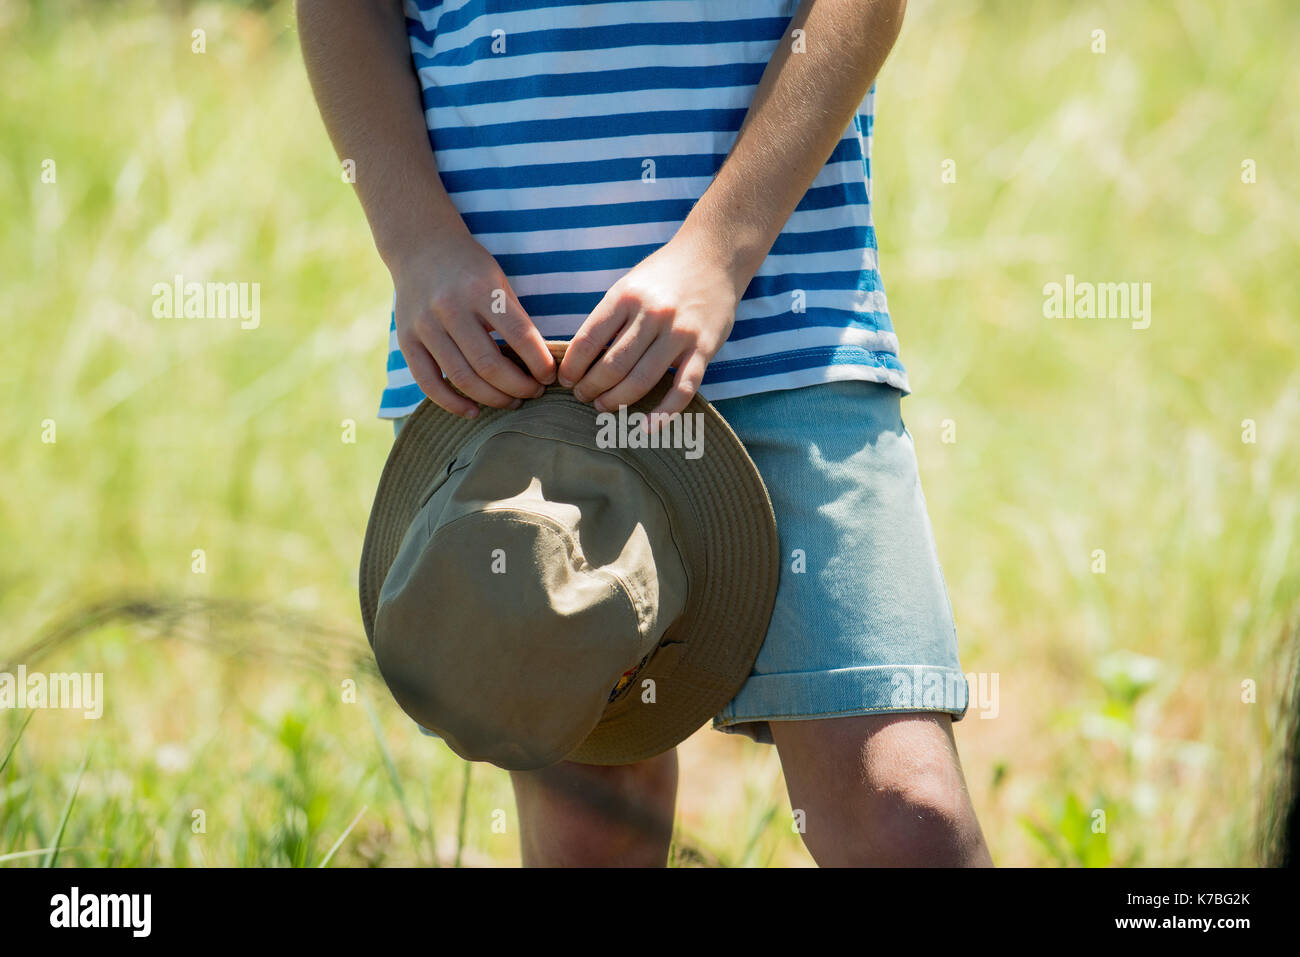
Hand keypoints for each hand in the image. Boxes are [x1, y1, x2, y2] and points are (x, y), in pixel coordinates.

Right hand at [391, 233, 555, 417]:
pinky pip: (429, 383)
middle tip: (534, 393)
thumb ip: (516, 319)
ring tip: (512, 402)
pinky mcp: (406, 340)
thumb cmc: (470, 269)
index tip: (550, 377)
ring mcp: (425, 325)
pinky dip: (453, 403)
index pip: (520, 335)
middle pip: (490, 365)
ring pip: (462, 378)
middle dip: (519, 387)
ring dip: (493, 399)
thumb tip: (540, 367)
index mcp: (481, 289)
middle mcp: (450, 307)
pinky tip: (474, 411)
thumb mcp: (499, 281)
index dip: (540, 363)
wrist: (420, 246)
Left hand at [558, 232, 742, 421]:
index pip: (587, 341)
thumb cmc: (664, 274)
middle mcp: (652, 314)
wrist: (715, 255)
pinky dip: (664, 413)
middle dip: (590, 387)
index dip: (571, 367)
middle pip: (612, 365)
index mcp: (626, 296)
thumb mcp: (629, 285)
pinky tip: (647, 427)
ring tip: (603, 407)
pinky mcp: (705, 348)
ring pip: (641, 380)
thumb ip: (609, 318)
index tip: (565, 380)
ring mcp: (680, 333)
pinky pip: (683, 388)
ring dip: (616, 401)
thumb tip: (580, 358)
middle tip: (582, 396)